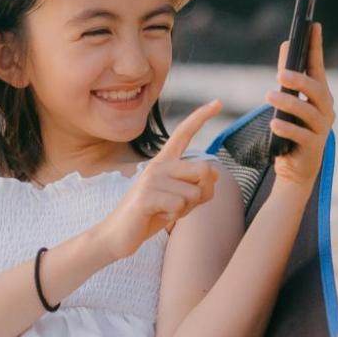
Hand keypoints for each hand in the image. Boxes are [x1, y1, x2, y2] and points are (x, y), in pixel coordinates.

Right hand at [95, 99, 223, 259]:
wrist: (118, 235)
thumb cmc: (152, 215)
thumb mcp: (181, 200)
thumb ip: (199, 186)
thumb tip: (216, 173)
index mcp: (165, 161)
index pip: (184, 133)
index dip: (201, 116)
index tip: (218, 101)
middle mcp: (158, 164)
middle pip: (205, 170)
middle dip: (203, 193)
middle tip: (181, 204)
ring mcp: (151, 178)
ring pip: (194, 193)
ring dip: (185, 209)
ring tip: (164, 211)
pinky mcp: (146, 196)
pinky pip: (179, 206)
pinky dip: (174, 217)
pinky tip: (157, 216)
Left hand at [265, 24, 335, 190]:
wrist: (296, 168)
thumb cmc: (293, 129)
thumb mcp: (289, 101)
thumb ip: (288, 75)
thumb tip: (285, 46)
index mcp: (320, 95)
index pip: (318, 67)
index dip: (316, 47)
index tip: (313, 26)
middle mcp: (326, 109)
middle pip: (317, 90)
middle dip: (300, 80)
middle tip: (280, 73)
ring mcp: (322, 128)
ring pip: (308, 112)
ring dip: (288, 103)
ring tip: (269, 96)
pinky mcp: (313, 147)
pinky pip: (301, 135)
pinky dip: (287, 128)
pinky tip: (274, 124)